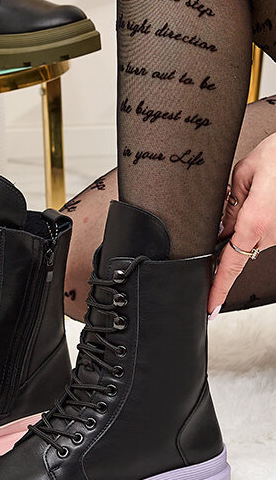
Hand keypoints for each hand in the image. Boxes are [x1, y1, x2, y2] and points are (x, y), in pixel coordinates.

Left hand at [209, 132, 275, 316]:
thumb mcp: (244, 173)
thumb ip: (229, 204)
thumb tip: (220, 226)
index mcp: (255, 221)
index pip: (230, 264)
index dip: (218, 288)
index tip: (210, 307)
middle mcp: (272, 232)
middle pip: (238, 247)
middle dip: (227, 234)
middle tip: (233, 204)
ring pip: (253, 237)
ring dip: (245, 221)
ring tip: (257, 190)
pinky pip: (265, 230)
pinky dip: (256, 219)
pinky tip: (264, 196)